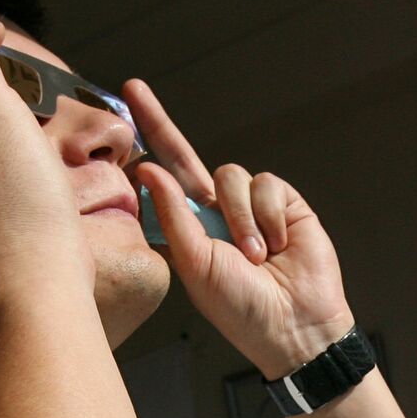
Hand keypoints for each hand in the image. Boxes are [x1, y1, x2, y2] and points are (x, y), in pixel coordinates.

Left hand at [122, 80, 352, 378]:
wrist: (293, 325)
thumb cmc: (241, 308)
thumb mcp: (195, 263)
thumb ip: (173, 214)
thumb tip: (148, 170)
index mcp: (191, 228)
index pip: (163, 179)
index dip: (145, 146)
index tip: (123, 108)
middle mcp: (217, 211)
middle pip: (187, 157)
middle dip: (159, 124)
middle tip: (135, 92)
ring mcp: (251, 205)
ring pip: (231, 176)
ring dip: (240, 217)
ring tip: (255, 256)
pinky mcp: (285, 203)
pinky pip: (266, 185)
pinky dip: (268, 216)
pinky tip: (278, 244)